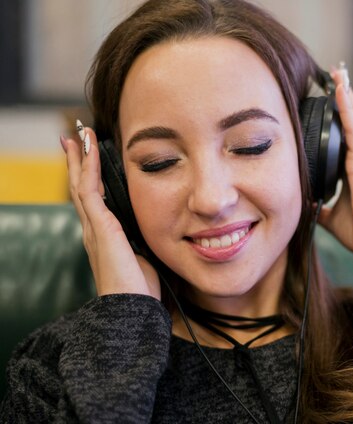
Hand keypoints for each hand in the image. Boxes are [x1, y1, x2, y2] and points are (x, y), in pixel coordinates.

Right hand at [61, 125, 160, 298]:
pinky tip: (90, 151)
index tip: (89, 157)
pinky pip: (89, 190)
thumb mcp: (145, 255)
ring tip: (77, 137)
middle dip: (78, 162)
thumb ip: (146, 239)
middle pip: (81, 188)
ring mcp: (94, 227)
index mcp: (105, 236)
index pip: (93, 200)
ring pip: (81, 184)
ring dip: (80, 159)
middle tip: (74, 139)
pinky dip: (89, 168)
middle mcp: (94, 229)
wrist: (133, 308)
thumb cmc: (142, 288)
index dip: (90, 177)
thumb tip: (166, 227)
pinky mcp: (100, 227)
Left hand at [316, 68, 352, 254]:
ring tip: (339, 73)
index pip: (345, 138)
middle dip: (344, 101)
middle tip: (337, 77)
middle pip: (352, 123)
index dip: (340, 120)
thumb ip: (319, 208)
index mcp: (352, 172)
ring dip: (346, 95)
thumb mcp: (330, 217)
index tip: (331, 103)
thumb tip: (304, 204)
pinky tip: (340, 90)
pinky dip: (347, 108)